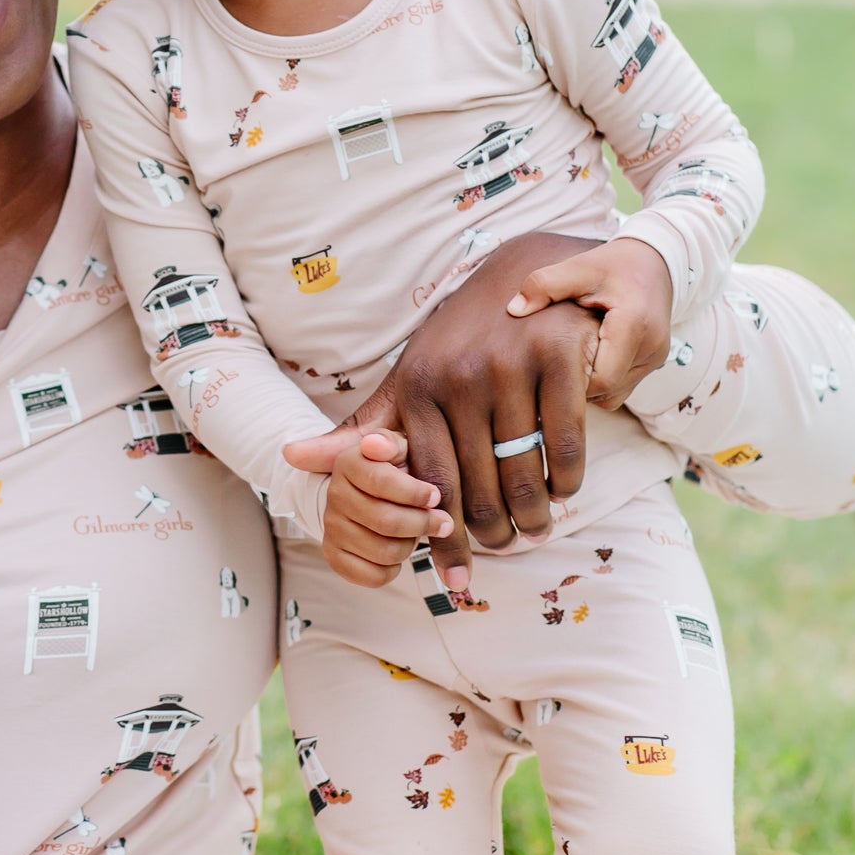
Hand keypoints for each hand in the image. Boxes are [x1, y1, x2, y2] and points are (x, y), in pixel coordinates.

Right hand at [281, 427, 453, 586]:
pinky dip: (393, 569)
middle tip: (443, 522)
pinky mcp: (333, 555)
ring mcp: (331, 527)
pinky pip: (372, 576)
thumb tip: (375, 445)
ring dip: (410, 546)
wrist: (364, 491)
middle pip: (386, 521)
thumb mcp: (399, 446)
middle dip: (423, 524)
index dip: (414, 493)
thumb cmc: (394, 468)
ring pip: (385, 551)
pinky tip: (397, 551)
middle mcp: (334, 494)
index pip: (379, 481)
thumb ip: (391, 442)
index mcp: (349, 462)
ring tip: (416, 533)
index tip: (435, 496)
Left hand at [347, 231, 601, 590]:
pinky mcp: (557, 357)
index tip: (457, 581)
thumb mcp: (406, 380)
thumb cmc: (459, 342)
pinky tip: (562, 492)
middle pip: (476, 487)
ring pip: (522, 472)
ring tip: (534, 531)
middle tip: (508, 548)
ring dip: (532, 516)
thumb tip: (289, 459)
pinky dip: (565, 479)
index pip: (426, 484)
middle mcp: (457, 378)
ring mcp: (508, 366)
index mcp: (414, 389)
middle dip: (493, 532)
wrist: (524, 274)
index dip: (441, 541)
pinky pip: (563, 442)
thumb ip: (360, 429)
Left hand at [508, 235, 674, 409]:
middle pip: (607, 390)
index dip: (571, 379)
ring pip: (615, 394)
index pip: (602, 379)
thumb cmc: (613, 266)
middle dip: (577, 385)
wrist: (654, 262)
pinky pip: (622, 388)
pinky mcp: (653, 363)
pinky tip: (587, 359)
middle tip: (551, 364)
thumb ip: (544, 285)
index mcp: (634, 324)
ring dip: (590, 386)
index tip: (548, 363)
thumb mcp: (578, 267)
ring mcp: (656, 358)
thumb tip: (513, 309)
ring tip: (570, 359)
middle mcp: (652, 346)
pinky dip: (602, 382)